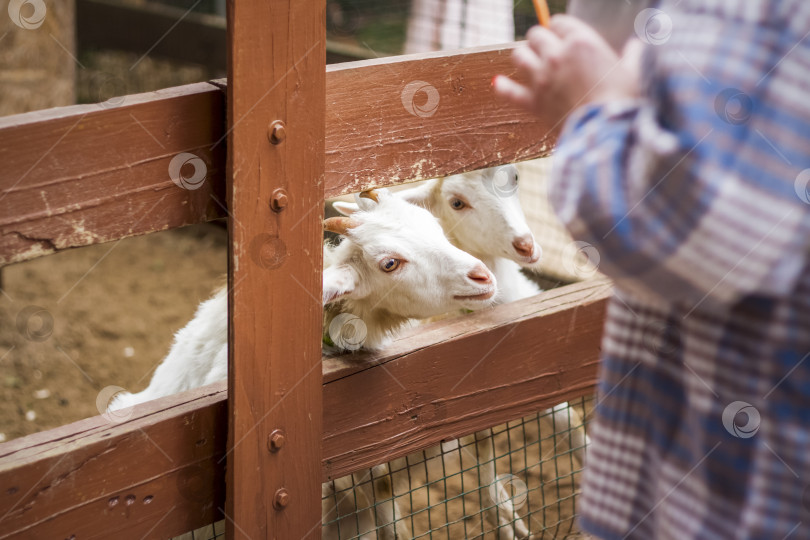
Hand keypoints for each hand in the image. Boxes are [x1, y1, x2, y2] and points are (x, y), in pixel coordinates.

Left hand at [493, 15, 642, 128]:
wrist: (607, 134)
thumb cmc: (625, 102)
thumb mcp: (634, 73)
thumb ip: (632, 57)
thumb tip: (636, 47)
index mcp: (581, 43)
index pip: (559, 23)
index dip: (560, 28)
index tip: (562, 35)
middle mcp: (556, 56)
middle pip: (536, 36)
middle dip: (540, 40)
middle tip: (545, 49)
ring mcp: (541, 79)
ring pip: (519, 56)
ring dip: (523, 56)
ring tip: (528, 61)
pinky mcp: (533, 103)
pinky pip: (509, 92)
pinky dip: (503, 87)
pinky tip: (498, 83)